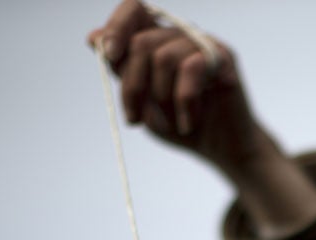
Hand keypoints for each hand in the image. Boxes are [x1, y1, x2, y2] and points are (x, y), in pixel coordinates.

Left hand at [88, 0, 267, 177]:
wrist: (222, 149)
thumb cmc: (181, 126)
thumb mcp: (143, 102)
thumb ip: (122, 71)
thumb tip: (92, 37)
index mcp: (158, 40)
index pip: (133, 9)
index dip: (117, 27)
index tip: (110, 56)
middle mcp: (180, 35)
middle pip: (142, 42)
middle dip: (133, 86)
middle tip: (135, 119)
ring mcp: (202, 44)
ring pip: (164, 57)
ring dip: (161, 99)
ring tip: (172, 123)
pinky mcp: (223, 57)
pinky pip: (192, 68)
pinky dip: (184, 102)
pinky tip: (188, 122)